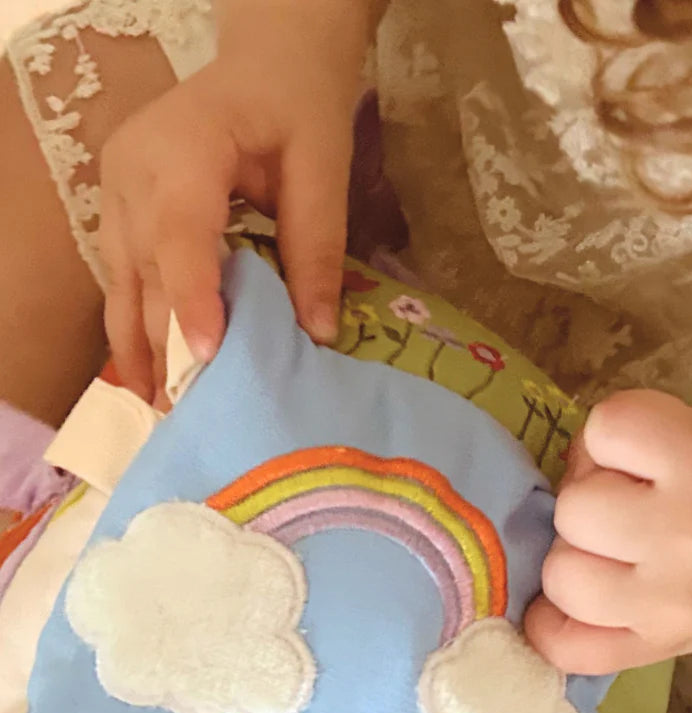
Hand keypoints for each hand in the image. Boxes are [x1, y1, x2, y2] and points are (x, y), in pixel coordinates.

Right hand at [98, 0, 370, 404]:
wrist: (266, 66)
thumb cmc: (298, 109)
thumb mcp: (322, 170)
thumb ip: (317, 249)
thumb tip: (319, 335)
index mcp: (184, 146)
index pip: (180, 234)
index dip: (192, 298)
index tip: (207, 358)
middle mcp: (133, 170)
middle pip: (144, 268)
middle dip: (165, 343)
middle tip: (189, 414)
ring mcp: (117, 188)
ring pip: (122, 279)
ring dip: (140, 346)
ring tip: (163, 411)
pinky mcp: (120, 208)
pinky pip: (123, 274)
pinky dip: (137, 324)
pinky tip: (151, 374)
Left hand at [524, 391, 691, 674]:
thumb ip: (644, 437)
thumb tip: (568, 469)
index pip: (606, 427)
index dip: (612, 436)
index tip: (641, 454)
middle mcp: (687, 536)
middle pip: (574, 508)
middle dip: (592, 498)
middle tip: (628, 505)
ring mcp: (672, 603)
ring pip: (563, 576)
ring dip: (576, 558)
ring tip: (613, 553)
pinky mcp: (663, 648)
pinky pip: (571, 650)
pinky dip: (553, 628)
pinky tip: (575, 606)